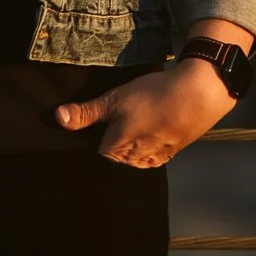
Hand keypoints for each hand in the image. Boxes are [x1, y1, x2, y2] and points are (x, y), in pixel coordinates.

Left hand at [53, 58, 235, 168]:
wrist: (198, 94)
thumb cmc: (153, 96)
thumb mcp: (114, 99)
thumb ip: (87, 112)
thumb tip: (57, 118)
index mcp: (116, 150)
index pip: (95, 149)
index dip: (97, 131)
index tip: (103, 117)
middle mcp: (134, 161)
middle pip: (115, 155)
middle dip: (115, 140)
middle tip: (124, 116)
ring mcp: (155, 158)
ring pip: (135, 156)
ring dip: (135, 142)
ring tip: (141, 119)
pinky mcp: (172, 152)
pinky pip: (154, 154)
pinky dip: (152, 142)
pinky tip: (155, 126)